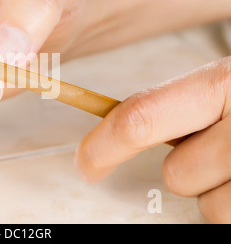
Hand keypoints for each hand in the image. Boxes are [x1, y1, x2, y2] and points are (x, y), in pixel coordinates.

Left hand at [75, 56, 230, 222]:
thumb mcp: (226, 85)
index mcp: (223, 83)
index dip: (103, 146)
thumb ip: (181, 106)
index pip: (140, 118)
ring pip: (209, 207)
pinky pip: (230, 219)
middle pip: (177, 175)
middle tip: (224, 149)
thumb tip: (118, 130)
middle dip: (191, 168)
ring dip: (221, 191)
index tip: (85, 164)